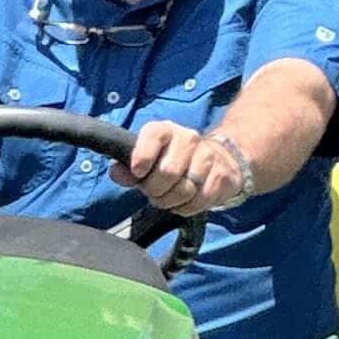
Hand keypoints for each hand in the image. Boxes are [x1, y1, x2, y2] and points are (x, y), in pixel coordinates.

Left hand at [125, 119, 248, 220]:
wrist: (216, 160)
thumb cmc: (173, 161)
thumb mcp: (147, 161)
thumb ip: (128, 168)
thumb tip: (116, 173)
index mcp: (165, 131)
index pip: (153, 135)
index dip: (143, 156)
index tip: (138, 172)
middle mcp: (188, 138)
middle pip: (168, 171)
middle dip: (156, 190)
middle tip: (154, 193)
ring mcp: (207, 156)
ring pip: (185, 189)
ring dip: (172, 201)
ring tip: (169, 198)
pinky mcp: (222, 174)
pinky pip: (200, 200)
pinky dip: (188, 207)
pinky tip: (185, 201)